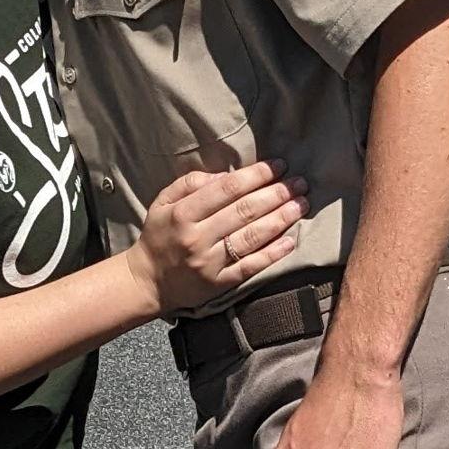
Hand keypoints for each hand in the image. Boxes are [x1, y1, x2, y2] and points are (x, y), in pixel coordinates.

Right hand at [122, 161, 306, 317]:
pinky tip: (291, 241)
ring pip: (252, 237)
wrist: (147, 281)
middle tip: (300, 183)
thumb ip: (189, 183)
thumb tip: (225, 175)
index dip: (256, 175)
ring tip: (301, 205)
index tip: (279, 165)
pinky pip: (250, 266)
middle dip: (277, 194)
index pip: (227, 189)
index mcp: (183, 213)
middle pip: (245, 211)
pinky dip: (273, 254)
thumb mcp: (163, 202)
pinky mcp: (219, 283)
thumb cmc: (159, 235)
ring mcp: (210, 262)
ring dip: (281, 219)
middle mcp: (197, 237)